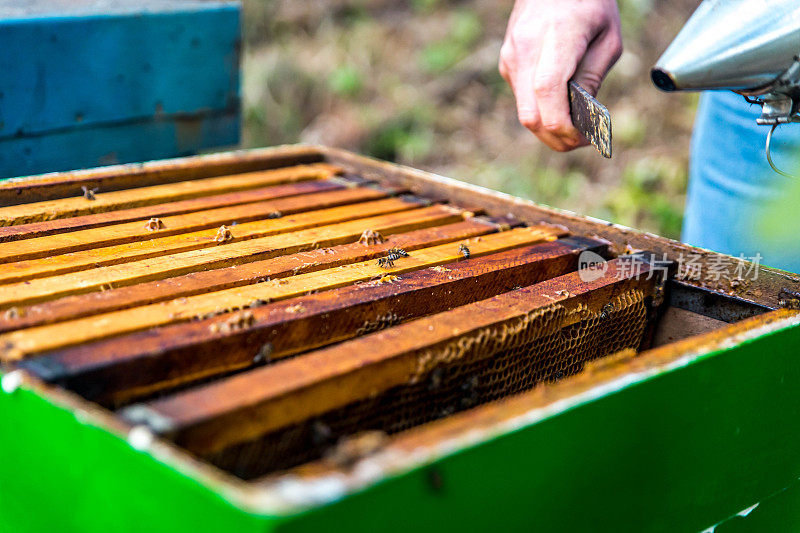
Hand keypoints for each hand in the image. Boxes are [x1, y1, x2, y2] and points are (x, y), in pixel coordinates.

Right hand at [499, 0, 621, 151]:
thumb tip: (582, 117)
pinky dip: (542, 111)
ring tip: (575, 129)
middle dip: (556, 138)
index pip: (547, 91)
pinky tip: (561, 106)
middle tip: (583, 142)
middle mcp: (525, 50)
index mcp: (554, 37)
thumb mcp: (607, 37)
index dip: (563, 124)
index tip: (584, 137)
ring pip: (525, 113)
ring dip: (549, 129)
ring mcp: (511, 58)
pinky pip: (523, 99)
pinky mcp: (507, 63)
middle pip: (531, 115)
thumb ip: (593, 77)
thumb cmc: (587, 3)